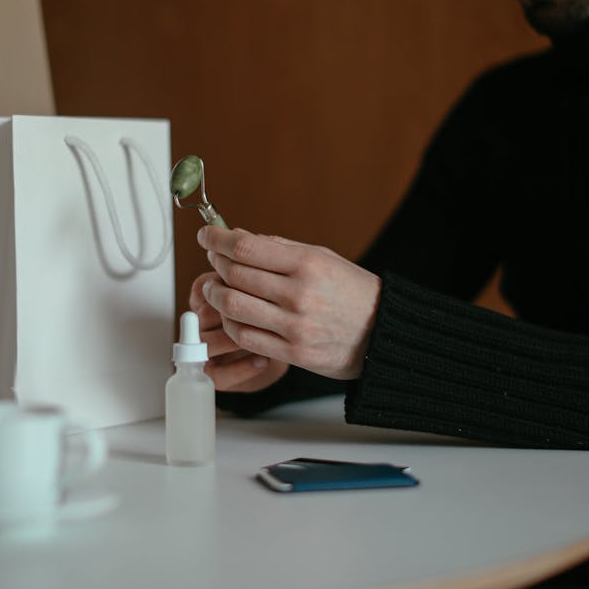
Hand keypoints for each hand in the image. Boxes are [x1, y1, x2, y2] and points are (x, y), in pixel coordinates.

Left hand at [196, 227, 381, 380]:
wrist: (382, 334)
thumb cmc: (352, 293)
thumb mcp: (324, 258)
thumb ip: (281, 248)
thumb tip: (239, 239)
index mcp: (308, 264)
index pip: (246, 247)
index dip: (217, 239)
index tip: (206, 235)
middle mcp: (300, 294)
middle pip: (234, 275)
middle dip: (215, 263)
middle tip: (213, 259)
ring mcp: (294, 326)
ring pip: (233, 306)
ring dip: (216, 294)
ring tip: (217, 287)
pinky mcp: (292, 353)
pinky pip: (245, 337)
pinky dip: (230, 322)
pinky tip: (232, 314)